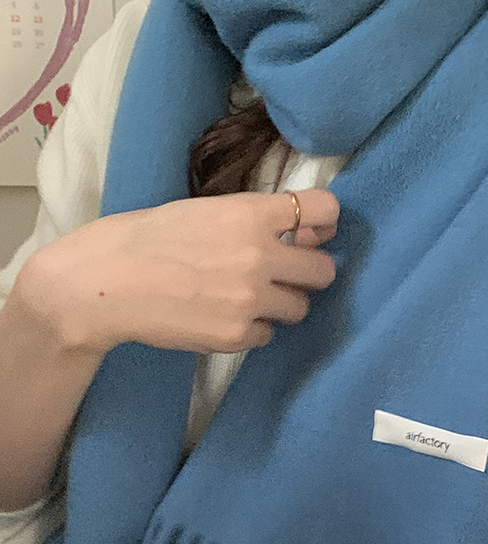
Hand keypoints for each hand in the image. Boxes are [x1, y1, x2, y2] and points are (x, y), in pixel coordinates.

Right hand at [14, 189, 339, 356]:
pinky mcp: (237, 335)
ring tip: (245, 297)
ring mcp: (250, 300)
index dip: (324, 223)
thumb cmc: (147, 238)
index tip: (312, 233)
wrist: (106, 282)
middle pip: (324, 270)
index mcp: (250, 214)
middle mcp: (259, 256)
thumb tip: (302, 234)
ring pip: (300, 308)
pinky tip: (221, 315)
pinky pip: (268, 335)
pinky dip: (252, 329)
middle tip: (283, 274)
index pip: (323, 209)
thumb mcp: (204, 210)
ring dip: (281, 304)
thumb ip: (254, 220)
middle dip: (307, 272)